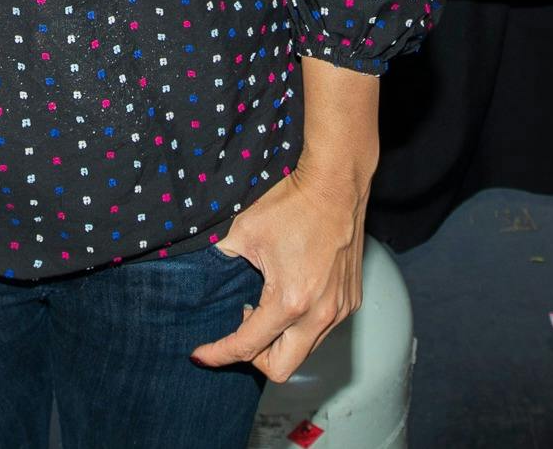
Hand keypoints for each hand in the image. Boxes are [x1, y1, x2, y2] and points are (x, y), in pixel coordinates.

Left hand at [191, 166, 367, 379]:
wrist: (336, 184)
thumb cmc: (292, 204)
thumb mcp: (242, 233)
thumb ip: (221, 263)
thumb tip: (203, 281)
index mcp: (290, 301)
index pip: (247, 346)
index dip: (219, 354)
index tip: (201, 355)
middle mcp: (320, 313)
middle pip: (281, 368)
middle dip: (254, 358)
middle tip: (238, 333)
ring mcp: (340, 309)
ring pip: (303, 351)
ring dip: (278, 341)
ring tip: (261, 309)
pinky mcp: (350, 301)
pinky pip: (320, 331)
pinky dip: (299, 327)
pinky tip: (286, 299)